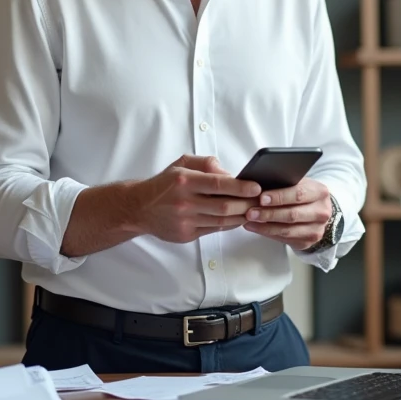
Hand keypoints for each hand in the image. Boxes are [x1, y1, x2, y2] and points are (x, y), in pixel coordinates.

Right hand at [130, 154, 262, 243]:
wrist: (139, 208)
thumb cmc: (164, 184)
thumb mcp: (182, 164)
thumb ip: (206, 164)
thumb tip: (230, 173)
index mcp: (185, 180)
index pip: (220, 184)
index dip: (241, 187)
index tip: (256, 187)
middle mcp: (185, 202)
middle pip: (225, 205)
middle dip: (247, 204)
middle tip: (262, 201)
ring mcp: (185, 220)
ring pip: (222, 220)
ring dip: (242, 216)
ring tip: (254, 210)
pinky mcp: (186, 235)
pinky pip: (214, 229)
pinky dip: (229, 224)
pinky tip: (237, 218)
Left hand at [243, 178, 332, 250]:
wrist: (318, 211)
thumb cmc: (303, 194)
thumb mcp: (299, 183)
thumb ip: (284, 183)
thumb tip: (258, 185)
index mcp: (319, 192)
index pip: (298, 195)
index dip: (279, 197)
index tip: (261, 198)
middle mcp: (321, 212)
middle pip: (292, 215)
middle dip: (268, 214)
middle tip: (250, 212)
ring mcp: (316, 229)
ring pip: (287, 230)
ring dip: (265, 226)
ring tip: (249, 221)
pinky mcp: (307, 242)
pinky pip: (284, 239)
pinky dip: (268, 233)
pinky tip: (256, 227)